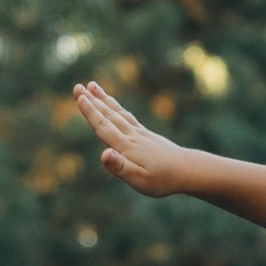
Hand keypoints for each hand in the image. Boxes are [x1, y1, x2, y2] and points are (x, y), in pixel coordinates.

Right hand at [74, 78, 211, 198]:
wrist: (188, 171)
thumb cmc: (162, 180)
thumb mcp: (139, 179)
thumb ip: (120, 167)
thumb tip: (103, 154)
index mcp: (126, 147)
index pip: (104, 127)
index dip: (90, 112)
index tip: (80, 97)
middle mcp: (131, 136)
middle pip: (108, 115)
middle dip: (92, 101)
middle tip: (77, 87)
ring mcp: (139, 133)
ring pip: (117, 113)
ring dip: (103, 100)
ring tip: (93, 86)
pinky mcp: (146, 135)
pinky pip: (127, 117)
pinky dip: (117, 108)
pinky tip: (113, 106)